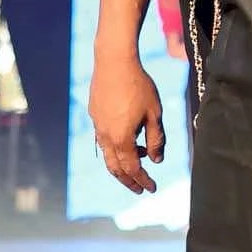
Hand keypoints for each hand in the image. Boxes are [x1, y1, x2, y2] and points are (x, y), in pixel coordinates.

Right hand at [88, 49, 165, 194]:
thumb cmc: (139, 85)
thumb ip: (157, 138)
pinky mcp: (94, 114)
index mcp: (122, 138)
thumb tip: (157, 160)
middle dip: (128, 181)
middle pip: (115, 168)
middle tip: (140, 188)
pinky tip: (128, 137)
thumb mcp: (154, 113)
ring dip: (122, 163)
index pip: (133, 169)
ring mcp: (97, 125)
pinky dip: (116, 146)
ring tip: (141, 158)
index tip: (152, 189)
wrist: (114, 61)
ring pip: (108, 154)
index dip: (143, 181)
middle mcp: (106, 136)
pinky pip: (104, 139)